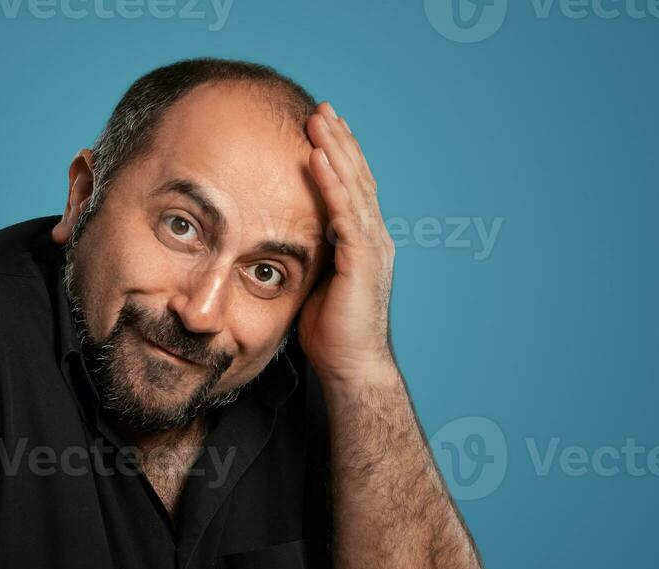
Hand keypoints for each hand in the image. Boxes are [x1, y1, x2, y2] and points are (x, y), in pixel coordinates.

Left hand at [298, 101, 397, 384]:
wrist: (352, 367)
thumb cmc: (332, 335)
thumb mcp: (316, 286)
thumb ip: (310, 258)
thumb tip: (284, 243)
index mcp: (364, 244)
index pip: (353, 190)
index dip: (339, 158)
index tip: (322, 130)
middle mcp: (374, 239)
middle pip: (357, 178)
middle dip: (339, 142)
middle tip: (322, 110)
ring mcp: (372, 247)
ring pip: (354, 187)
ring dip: (335, 150)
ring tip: (318, 120)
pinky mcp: (362, 260)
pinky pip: (345, 212)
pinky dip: (331, 182)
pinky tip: (316, 157)